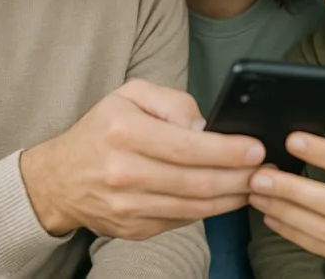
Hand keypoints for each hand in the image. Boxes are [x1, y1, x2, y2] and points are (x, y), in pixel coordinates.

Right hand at [20, 79, 264, 239]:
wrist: (59, 178)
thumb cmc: (102, 129)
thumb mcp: (130, 95)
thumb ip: (172, 101)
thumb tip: (206, 126)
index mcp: (123, 132)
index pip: (188, 146)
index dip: (228, 150)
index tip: (256, 148)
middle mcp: (123, 172)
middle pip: (197, 182)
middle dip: (240, 177)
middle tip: (266, 169)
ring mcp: (127, 206)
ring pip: (195, 208)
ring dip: (232, 198)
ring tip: (256, 184)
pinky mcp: (133, 229)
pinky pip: (182, 221)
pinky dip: (210, 211)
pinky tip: (228, 197)